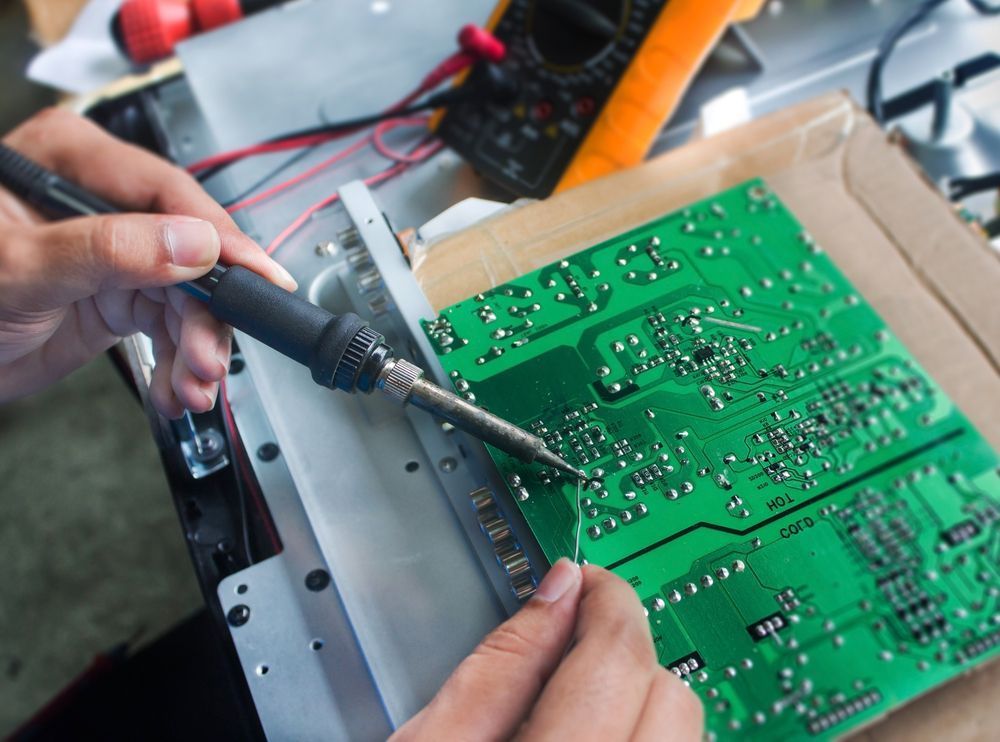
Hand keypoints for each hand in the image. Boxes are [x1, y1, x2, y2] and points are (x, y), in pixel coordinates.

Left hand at [0, 108, 295, 416]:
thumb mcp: (21, 267)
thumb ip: (108, 250)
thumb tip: (194, 243)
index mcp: (70, 164)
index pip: (167, 192)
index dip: (221, 238)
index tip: (259, 277)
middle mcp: (102, 204)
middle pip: (190, 252)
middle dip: (204, 316)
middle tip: (209, 359)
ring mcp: (114, 252)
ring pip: (188, 297)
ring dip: (196, 349)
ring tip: (193, 387)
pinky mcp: (118, 296)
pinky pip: (170, 327)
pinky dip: (180, 364)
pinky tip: (178, 388)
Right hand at [393, 560, 702, 740]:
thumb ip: (497, 665)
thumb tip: (557, 587)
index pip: (620, 657)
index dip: (605, 597)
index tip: (583, 581)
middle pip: (673, 695)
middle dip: (625, 650)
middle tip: (571, 635)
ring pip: (685, 731)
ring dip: (638, 695)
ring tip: (575, 694)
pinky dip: (641, 733)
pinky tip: (593, 733)